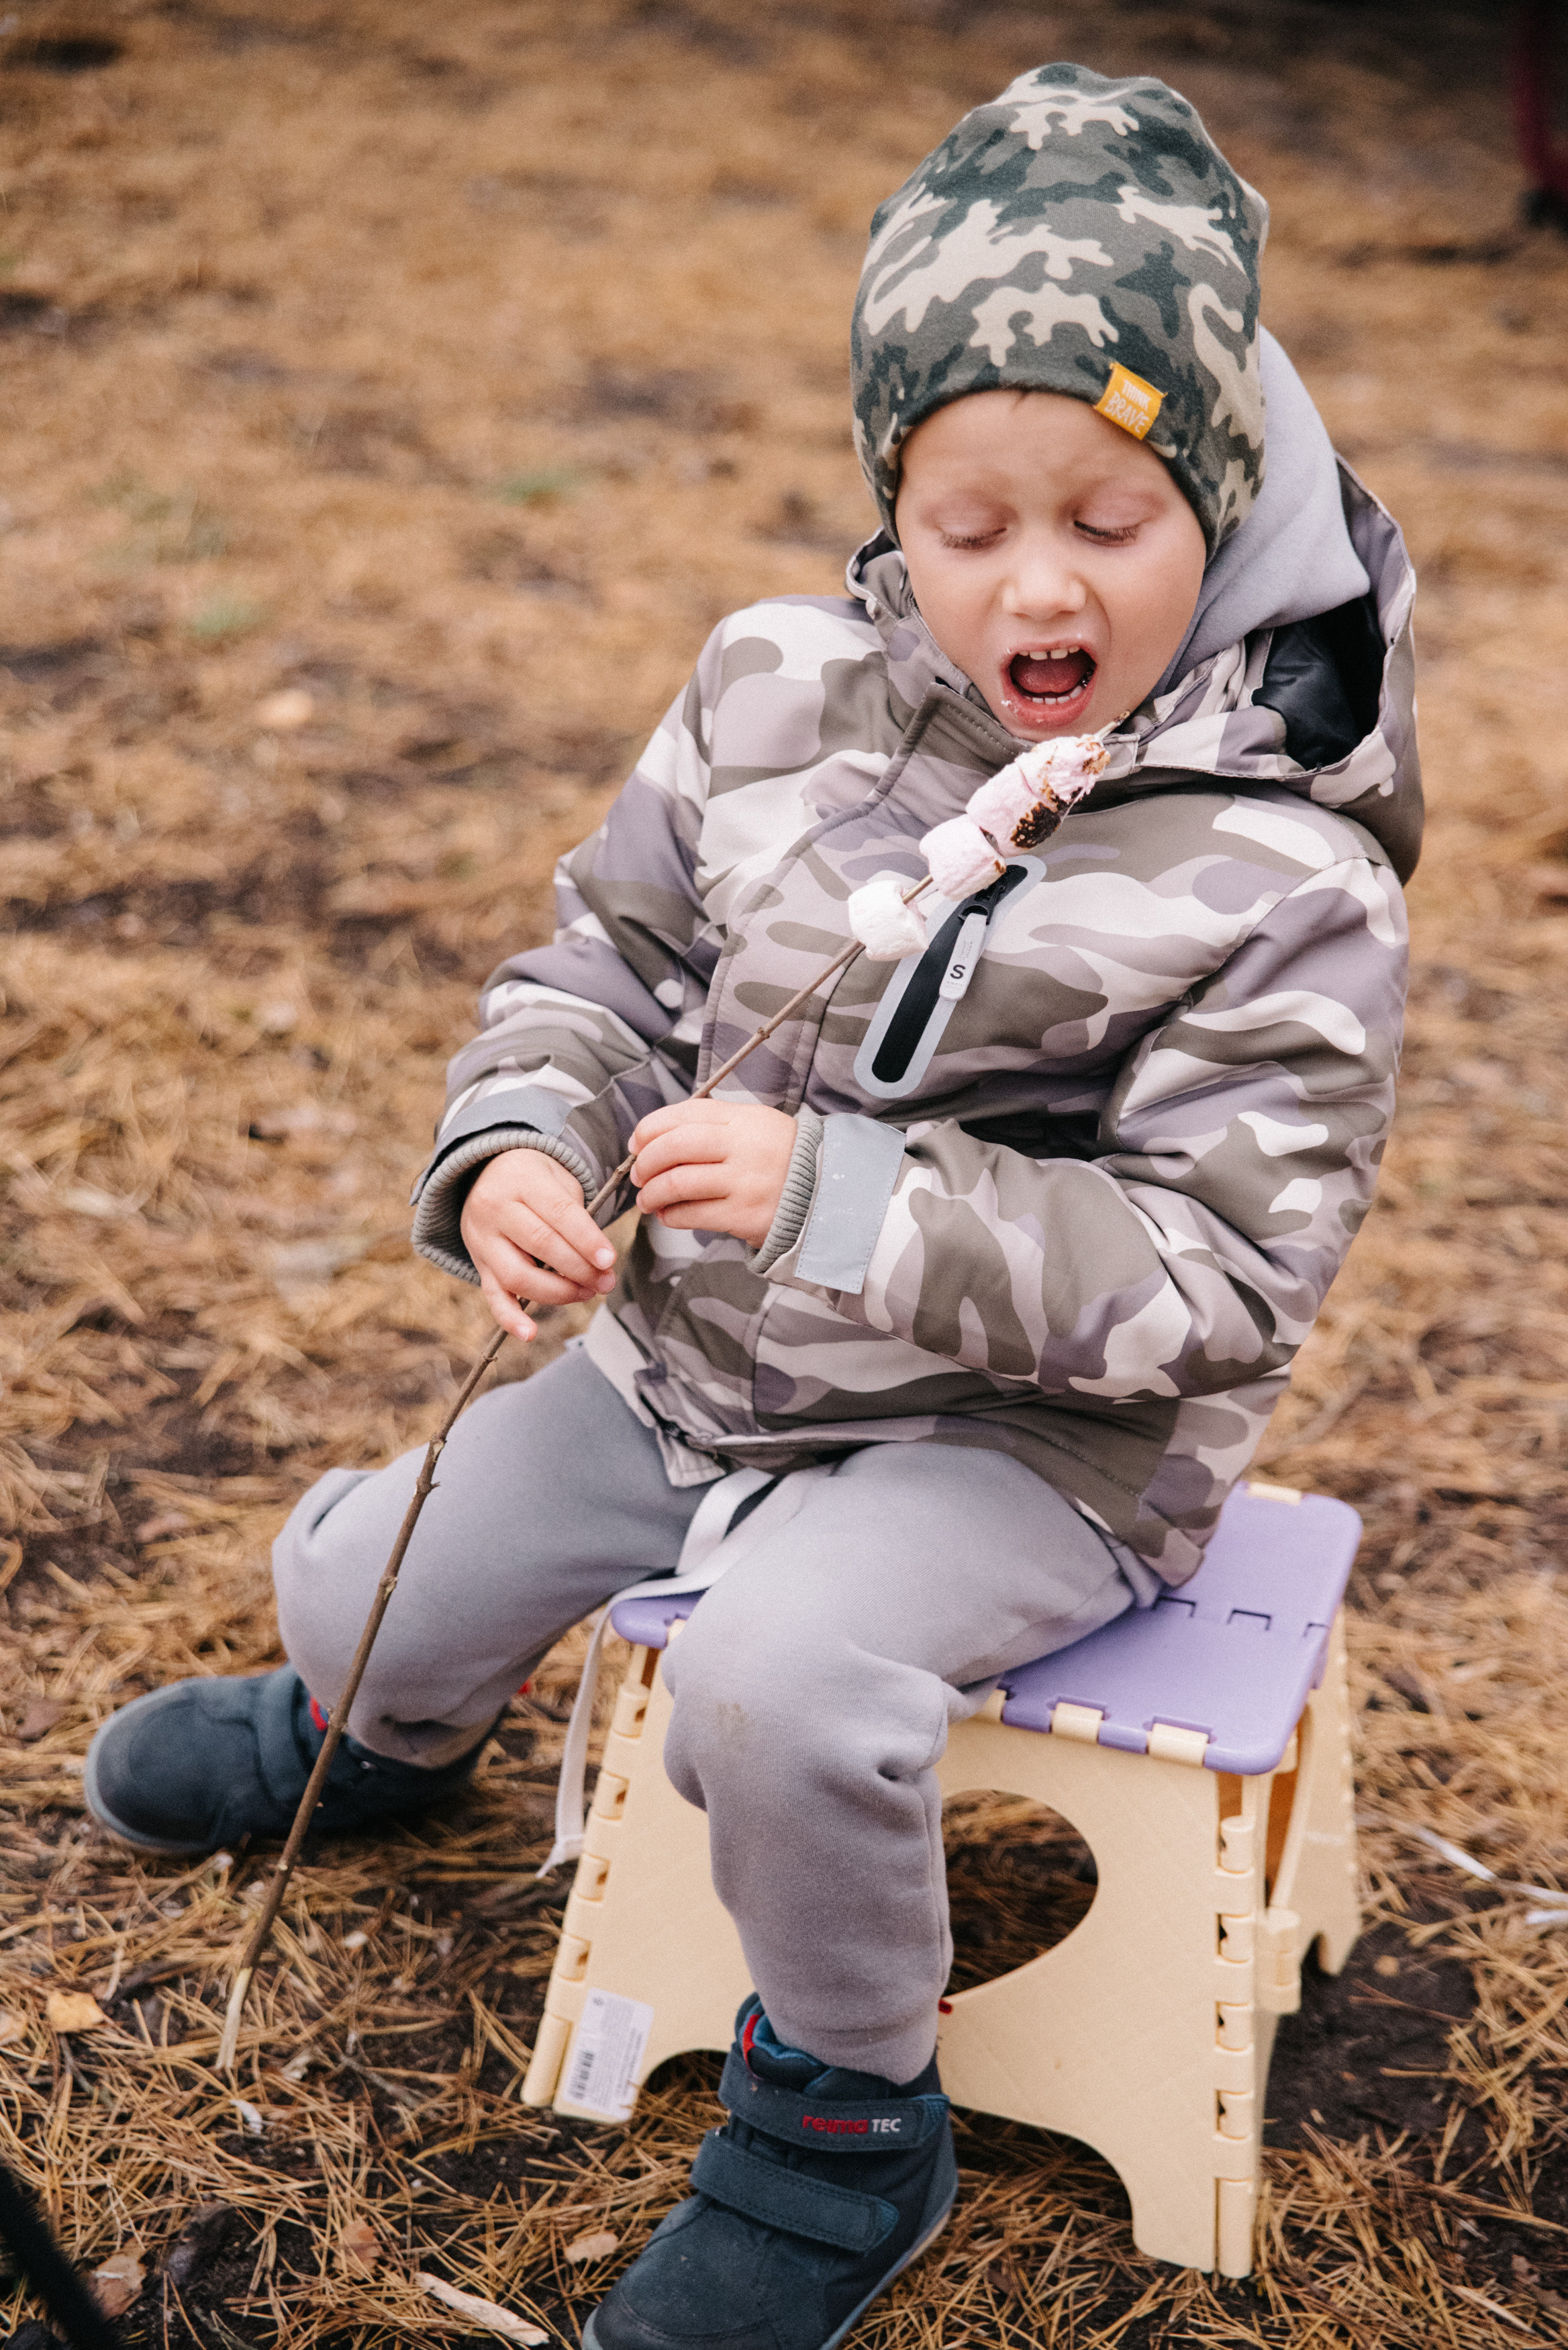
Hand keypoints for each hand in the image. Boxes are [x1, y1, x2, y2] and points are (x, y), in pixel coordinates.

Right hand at [460, 1148, 617, 1342]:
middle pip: (540, 1245)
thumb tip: (600, 1263)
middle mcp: (495, 1208)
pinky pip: (492, 1296)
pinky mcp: (479, 1264)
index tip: (609, 1260)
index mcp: (521, 1180)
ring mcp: (482, 1239)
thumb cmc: (535, 1180)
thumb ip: (577, 1214)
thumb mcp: (557, 1178)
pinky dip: (510, 1318)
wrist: (485, 1176)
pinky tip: (530, 1334)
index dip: (586, 1239)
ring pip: (517, 1275)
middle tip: (606, 1282)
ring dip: (557, 1292)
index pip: (559, 1213)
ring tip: (585, 1293)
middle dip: (579, 1269)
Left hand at [629, 1099, 796, 1247]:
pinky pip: (693, 1214)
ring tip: (647, 1200)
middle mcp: (742, 1146)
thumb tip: (656, 1138)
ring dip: (653, 1193)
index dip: (650, 1128)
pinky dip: (671, 1215)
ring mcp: (743, 1181)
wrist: (825, 1193)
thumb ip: (713, 1124)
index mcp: (741, 1118)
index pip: (684, 1114)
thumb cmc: (780, 1158)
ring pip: (678, 1182)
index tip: (637, 1143)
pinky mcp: (744, 1214)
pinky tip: (668, 1215)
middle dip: (646, 1162)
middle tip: (638, 1175)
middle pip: (675, 1146)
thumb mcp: (754, 1125)